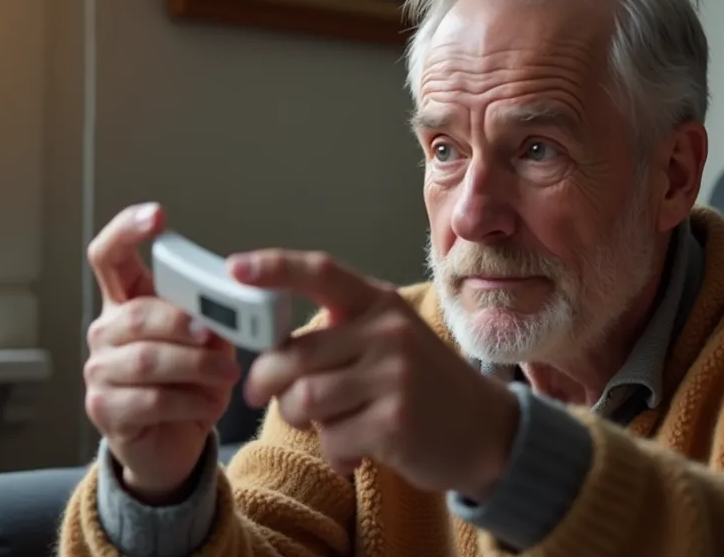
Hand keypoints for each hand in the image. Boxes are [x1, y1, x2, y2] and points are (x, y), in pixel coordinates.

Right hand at [83, 203, 241, 503]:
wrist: (172, 444)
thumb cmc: (189, 382)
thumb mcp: (207, 341)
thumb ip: (209, 318)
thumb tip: (229, 306)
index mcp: (127, 301)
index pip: (109, 255)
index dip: (127, 230)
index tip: (158, 216)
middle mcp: (105, 331)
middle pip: (137, 314)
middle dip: (184, 324)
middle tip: (218, 338)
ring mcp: (99, 371)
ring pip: (147, 359)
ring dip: (196, 366)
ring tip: (228, 375)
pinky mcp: (104, 409)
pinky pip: (151, 399)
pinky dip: (190, 401)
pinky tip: (209, 405)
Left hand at [233, 249, 519, 500]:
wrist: (488, 432)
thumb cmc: (423, 386)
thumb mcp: (390, 341)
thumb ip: (338, 334)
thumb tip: (267, 345)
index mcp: (381, 304)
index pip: (322, 272)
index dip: (274, 268)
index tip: (235, 270)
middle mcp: (388, 332)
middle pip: (291, 355)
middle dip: (265, 382)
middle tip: (262, 394)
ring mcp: (394, 377)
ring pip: (303, 401)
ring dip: (302, 421)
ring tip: (329, 426)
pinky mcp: (395, 424)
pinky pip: (331, 440)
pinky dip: (334, 453)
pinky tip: (357, 453)